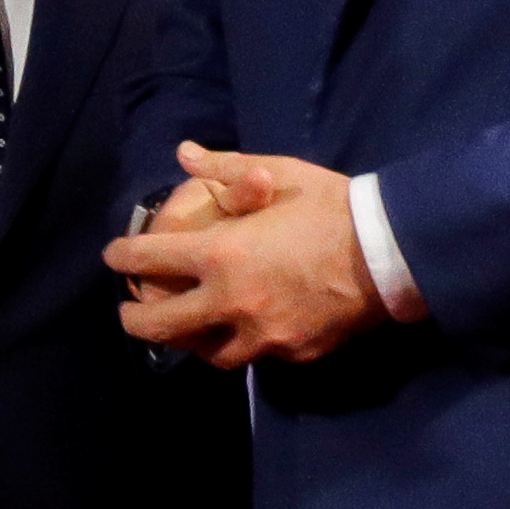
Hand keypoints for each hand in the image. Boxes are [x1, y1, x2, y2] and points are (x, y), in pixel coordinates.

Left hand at [105, 144, 381, 368]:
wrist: (396, 253)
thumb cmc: (335, 207)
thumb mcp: (281, 175)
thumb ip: (226, 169)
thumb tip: (185, 152)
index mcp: (220, 255)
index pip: (148, 261)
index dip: (122, 258)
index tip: (114, 257)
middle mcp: (230, 302)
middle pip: (159, 326)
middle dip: (134, 319)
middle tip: (130, 311)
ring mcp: (261, 334)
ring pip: (205, 353)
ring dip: (189, 340)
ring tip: (186, 328)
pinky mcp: (292, 353)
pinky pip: (254, 356)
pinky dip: (239, 345)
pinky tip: (241, 332)